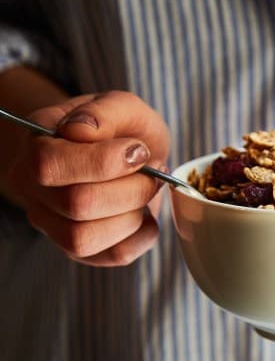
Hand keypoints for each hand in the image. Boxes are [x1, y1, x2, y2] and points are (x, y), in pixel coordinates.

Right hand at [8, 91, 170, 266]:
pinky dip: (141, 236)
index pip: (48, 165)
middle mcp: (35, 191)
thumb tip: (81, 131)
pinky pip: (110, 256)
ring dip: (133, 213)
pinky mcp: (81, 250)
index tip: (137, 149)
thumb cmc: (123, 129)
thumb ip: (105, 111)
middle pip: (76, 204)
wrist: (132, 151)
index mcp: (36, 146)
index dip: (103, 161)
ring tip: (147, 190)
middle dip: (132, 187)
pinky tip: (147, 214)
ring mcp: (53, 225)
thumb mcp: (122, 105)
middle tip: (153, 170)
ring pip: (84, 239)